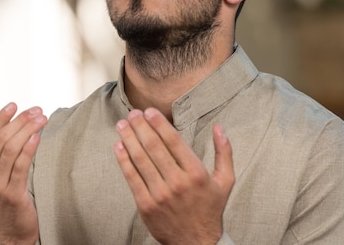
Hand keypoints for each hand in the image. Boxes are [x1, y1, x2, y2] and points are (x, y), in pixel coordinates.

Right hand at [0, 103, 47, 244]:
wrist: (11, 232)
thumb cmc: (10, 199)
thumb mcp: (1, 176)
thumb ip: (5, 156)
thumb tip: (22, 126)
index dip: (1, 117)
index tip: (15, 104)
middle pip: (1, 138)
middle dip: (20, 121)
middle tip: (37, 110)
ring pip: (10, 149)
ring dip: (27, 130)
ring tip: (42, 119)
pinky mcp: (12, 194)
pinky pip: (19, 166)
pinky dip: (29, 148)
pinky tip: (37, 137)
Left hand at [114, 108, 233, 244]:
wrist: (196, 243)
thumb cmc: (210, 209)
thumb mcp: (225, 181)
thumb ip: (224, 152)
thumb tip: (219, 127)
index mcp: (196, 173)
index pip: (174, 141)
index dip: (159, 124)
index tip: (149, 111)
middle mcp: (178, 182)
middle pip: (154, 147)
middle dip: (140, 126)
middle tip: (132, 113)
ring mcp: (160, 194)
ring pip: (140, 159)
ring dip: (128, 138)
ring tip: (121, 125)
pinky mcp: (146, 205)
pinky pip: (132, 178)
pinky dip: (123, 160)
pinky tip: (118, 146)